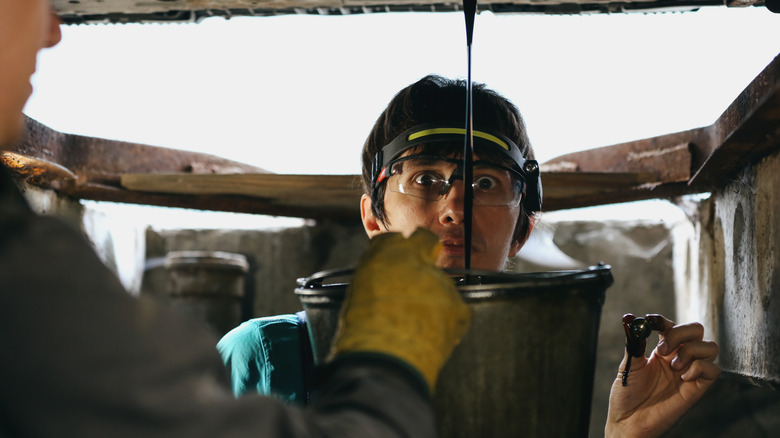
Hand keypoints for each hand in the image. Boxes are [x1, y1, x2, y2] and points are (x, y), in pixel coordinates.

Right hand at [329, 228, 470, 392]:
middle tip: (413, 292)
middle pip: (427, 252)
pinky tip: (431, 334)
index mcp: (386, 254)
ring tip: (417, 324)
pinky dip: (448, 319)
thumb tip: (384, 280)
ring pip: (441, 283)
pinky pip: (457, 308)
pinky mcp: (458, 305)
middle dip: (422, 268)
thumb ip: (376, 277)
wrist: (386, 360)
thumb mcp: (358, 295)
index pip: (397, 238)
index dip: (400, 250)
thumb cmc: (363, 332)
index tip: (400, 262)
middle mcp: (417, 260)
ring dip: (433, 297)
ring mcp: (441, 282)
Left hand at [606, 314, 720, 437]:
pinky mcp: (697, 388)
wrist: (628, 421)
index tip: (651, 321)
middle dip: (681, 333)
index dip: (663, 321)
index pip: (672, 325)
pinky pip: (714, 370)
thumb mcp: (628, 366)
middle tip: (662, 349)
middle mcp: (678, 358)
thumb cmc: (627, 395)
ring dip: (691, 351)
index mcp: (661, 350)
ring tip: (673, 366)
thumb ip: (634, 343)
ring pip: (710, 346)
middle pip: (696, 330)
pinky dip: (700, 368)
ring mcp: (689, 372)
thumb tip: (632, 321)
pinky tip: (682, 377)